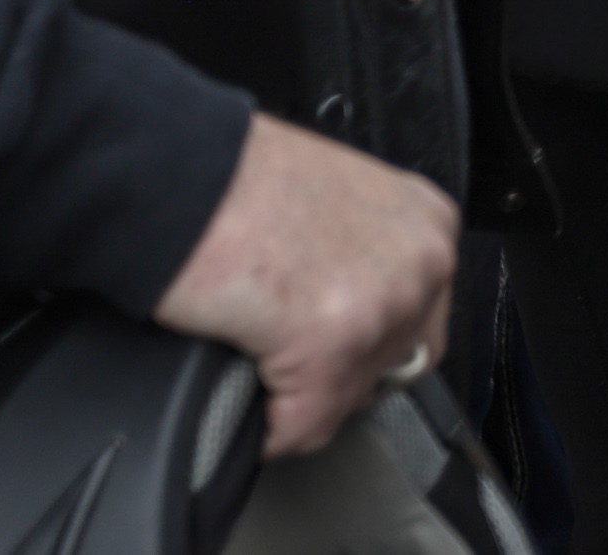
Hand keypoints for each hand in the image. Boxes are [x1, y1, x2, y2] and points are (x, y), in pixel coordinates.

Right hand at [153, 114, 457, 458]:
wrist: (181, 176)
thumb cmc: (237, 184)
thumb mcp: (334, 205)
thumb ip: (360, 255)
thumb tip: (344, 308)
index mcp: (426, 222)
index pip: (421, 319)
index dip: (367, 346)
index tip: (328, 353)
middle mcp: (424, 261)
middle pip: (394, 363)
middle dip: (338, 377)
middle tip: (286, 369)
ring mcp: (385, 305)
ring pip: (349, 399)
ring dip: (300, 402)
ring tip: (258, 374)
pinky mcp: (330, 346)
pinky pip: (303, 427)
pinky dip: (268, 431)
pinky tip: (241, 404)